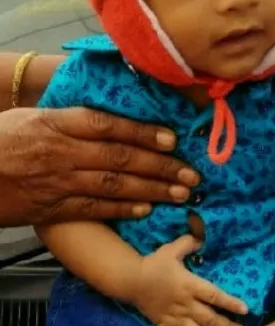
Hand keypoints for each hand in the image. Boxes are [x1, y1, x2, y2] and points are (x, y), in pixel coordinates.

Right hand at [0, 108, 198, 226]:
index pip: (108, 125)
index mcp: (56, 123)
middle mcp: (62, 152)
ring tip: (181, 192)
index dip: (142, 131)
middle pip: (120, 156)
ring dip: (152, 189)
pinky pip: (93, 209)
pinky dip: (122, 210)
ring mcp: (58, 182)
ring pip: (114, 185)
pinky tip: (146, 209)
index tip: (172, 137)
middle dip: (160, 165)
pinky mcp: (51, 208)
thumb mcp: (32, 117)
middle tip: (191, 173)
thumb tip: (108, 115)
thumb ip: (69, 117)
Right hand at [134, 235, 247, 325]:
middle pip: (210, 319)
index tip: (245, 310)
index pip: (215, 296)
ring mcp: (175, 318)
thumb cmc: (154, 264)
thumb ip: (189, 243)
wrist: (132, 279)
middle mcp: (185, 305)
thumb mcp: (172, 249)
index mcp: (190, 286)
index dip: (231, 303)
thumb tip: (202, 238)